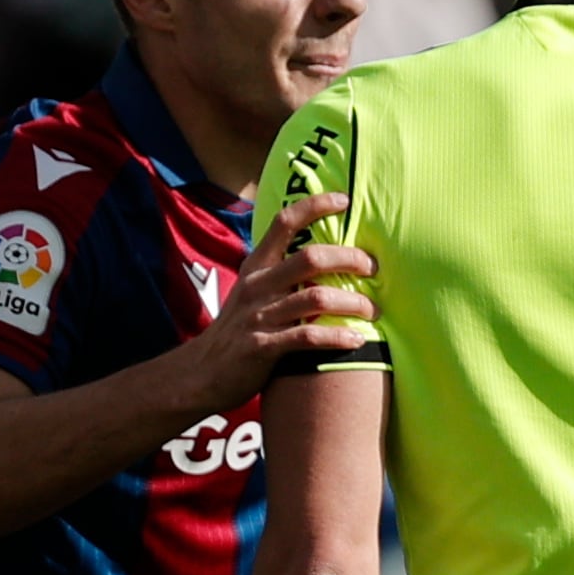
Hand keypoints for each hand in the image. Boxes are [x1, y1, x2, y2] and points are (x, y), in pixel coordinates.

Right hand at [188, 190, 377, 405]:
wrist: (200, 374)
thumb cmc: (238, 332)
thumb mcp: (252, 294)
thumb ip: (280, 276)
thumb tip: (322, 262)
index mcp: (256, 266)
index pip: (284, 222)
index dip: (315, 205)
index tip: (344, 200)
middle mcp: (258, 285)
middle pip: (311, 257)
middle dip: (349, 258)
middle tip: (372, 268)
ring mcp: (260, 315)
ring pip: (316, 297)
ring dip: (353, 302)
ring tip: (373, 310)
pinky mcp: (263, 346)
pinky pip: (308, 337)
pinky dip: (338, 337)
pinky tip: (357, 339)